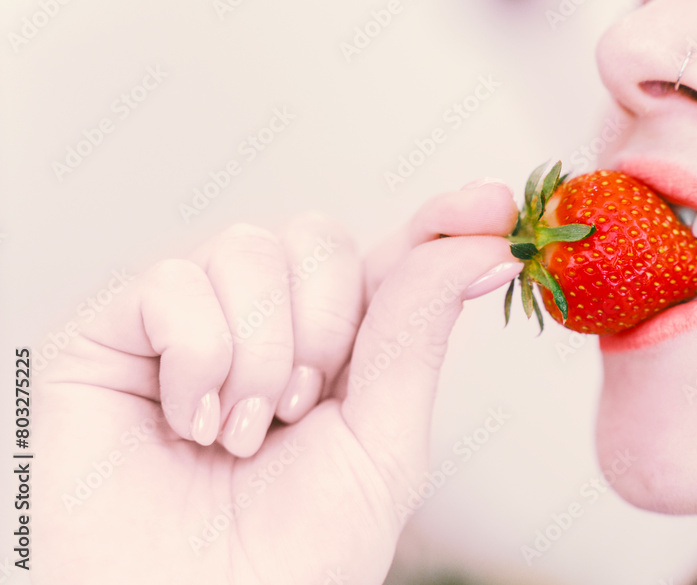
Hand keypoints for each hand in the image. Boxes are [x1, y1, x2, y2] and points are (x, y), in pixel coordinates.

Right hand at [35, 182, 519, 584]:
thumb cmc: (284, 559)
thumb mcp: (380, 449)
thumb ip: (417, 338)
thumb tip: (483, 248)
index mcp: (337, 355)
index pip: (391, 261)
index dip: (442, 224)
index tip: (494, 204)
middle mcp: (264, 325)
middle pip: (320, 239)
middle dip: (329, 327)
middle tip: (303, 411)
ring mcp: (189, 320)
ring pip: (250, 248)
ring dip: (264, 356)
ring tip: (243, 435)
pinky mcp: (115, 329)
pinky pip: (175, 282)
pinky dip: (196, 361)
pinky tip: (189, 424)